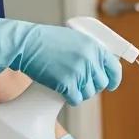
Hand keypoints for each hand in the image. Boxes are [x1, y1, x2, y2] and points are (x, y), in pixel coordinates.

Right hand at [0, 16, 121, 105]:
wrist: (24, 44)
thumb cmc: (45, 42)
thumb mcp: (73, 39)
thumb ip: (89, 51)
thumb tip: (102, 67)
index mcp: (93, 46)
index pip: (114, 67)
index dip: (114, 79)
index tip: (112, 85)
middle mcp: (89, 58)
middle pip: (101, 84)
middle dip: (91, 86)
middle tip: (77, 82)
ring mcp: (79, 71)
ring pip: (89, 94)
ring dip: (79, 92)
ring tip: (65, 83)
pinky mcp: (67, 84)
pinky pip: (76, 99)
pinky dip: (69, 98)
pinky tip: (60, 90)